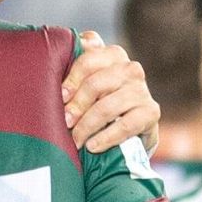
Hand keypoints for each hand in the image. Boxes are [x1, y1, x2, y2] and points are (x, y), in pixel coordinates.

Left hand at [62, 31, 159, 152]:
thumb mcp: (83, 86)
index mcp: (111, 55)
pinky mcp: (151, 112)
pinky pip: (126, 125)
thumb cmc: (95, 104)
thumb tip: (50, 56)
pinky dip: (106, 137)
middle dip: (77, 105)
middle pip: (96, 83)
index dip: (72, 78)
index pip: (89, 59)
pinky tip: (92, 146)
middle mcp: (129, 68)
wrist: (128, 135)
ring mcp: (142, 90)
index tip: (61, 97)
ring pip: (108, 106)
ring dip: (87, 125)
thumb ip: (70, 67)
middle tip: (65, 122)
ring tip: (76, 140)